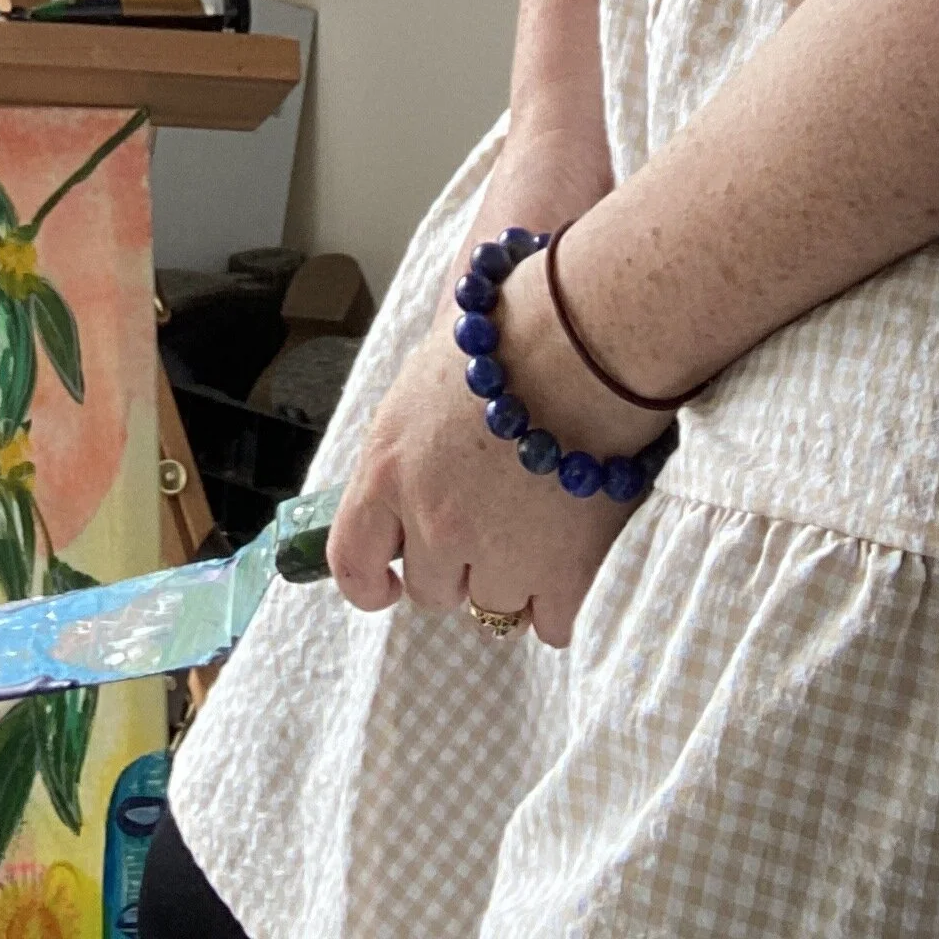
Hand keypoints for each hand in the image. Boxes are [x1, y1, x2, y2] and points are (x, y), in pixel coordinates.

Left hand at [328, 119, 646, 645]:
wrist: (581, 325)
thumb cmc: (513, 316)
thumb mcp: (435, 358)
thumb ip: (414, 422)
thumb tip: (415, 423)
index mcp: (384, 464)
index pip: (352, 563)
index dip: (375, 580)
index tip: (395, 582)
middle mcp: (427, 519)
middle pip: (436, 589)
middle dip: (466, 563)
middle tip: (505, 518)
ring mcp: (490, 553)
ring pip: (496, 607)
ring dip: (522, 577)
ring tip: (551, 516)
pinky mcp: (557, 577)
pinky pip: (556, 623)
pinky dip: (572, 596)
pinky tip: (586, 548)